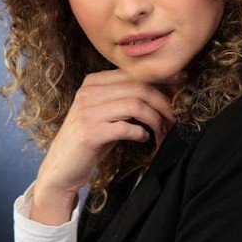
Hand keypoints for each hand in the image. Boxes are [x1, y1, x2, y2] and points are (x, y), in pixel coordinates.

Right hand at [34, 68, 186, 196]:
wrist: (61, 167)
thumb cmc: (92, 138)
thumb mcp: (107, 112)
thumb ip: (128, 98)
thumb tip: (166, 89)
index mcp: (94, 81)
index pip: (134, 73)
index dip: (160, 79)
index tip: (180, 84)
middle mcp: (89, 91)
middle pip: (139, 87)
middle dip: (163, 102)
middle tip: (174, 117)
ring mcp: (87, 111)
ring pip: (135, 105)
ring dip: (155, 119)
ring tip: (161, 131)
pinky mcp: (89, 132)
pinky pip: (126, 127)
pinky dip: (141, 133)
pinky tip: (144, 138)